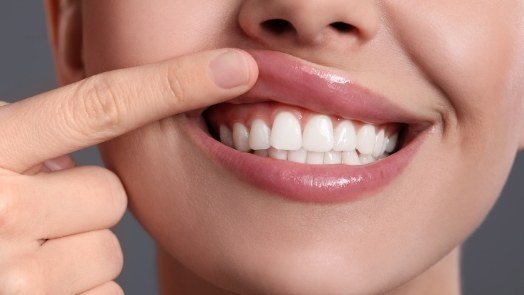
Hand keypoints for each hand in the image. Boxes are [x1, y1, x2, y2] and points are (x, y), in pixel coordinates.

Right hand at [0, 49, 257, 293]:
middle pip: (110, 196)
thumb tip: (84, 155)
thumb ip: (26, 145)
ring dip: (75, 256)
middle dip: (78, 207)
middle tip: (28, 218)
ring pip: (108, 254)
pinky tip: (29, 290)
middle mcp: (1, 211)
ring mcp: (19, 278)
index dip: (174, 82)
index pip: (102, 105)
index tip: (238, 67)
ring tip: (19, 260)